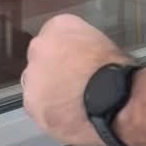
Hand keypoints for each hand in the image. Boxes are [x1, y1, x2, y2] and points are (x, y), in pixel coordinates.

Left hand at [21, 14, 128, 145]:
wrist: (112, 97)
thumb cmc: (114, 69)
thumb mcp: (101, 44)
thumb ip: (82, 49)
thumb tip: (82, 63)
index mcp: (59, 26)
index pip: (55, 37)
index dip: (65, 55)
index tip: (75, 66)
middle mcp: (39, 46)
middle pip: (41, 60)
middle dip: (53, 72)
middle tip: (73, 86)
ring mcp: (32, 75)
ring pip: (37, 85)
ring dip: (49, 93)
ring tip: (72, 106)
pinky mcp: (31, 102)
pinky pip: (38, 108)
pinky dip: (50, 113)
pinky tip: (68, 119)